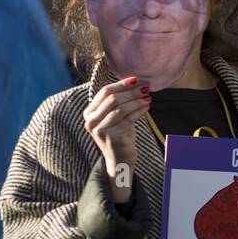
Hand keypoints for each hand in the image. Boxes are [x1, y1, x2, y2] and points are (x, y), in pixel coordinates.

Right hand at [83, 76, 150, 202]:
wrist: (120, 159)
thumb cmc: (120, 134)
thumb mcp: (116, 116)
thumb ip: (120, 101)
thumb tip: (139, 82)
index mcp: (89, 112)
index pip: (105, 92)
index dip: (122, 84)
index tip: (137, 79)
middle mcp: (90, 120)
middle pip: (113, 98)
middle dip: (131, 91)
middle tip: (146, 88)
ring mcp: (99, 129)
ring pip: (120, 107)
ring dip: (137, 100)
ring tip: (148, 98)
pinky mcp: (111, 136)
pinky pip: (128, 118)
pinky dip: (139, 110)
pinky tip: (147, 107)